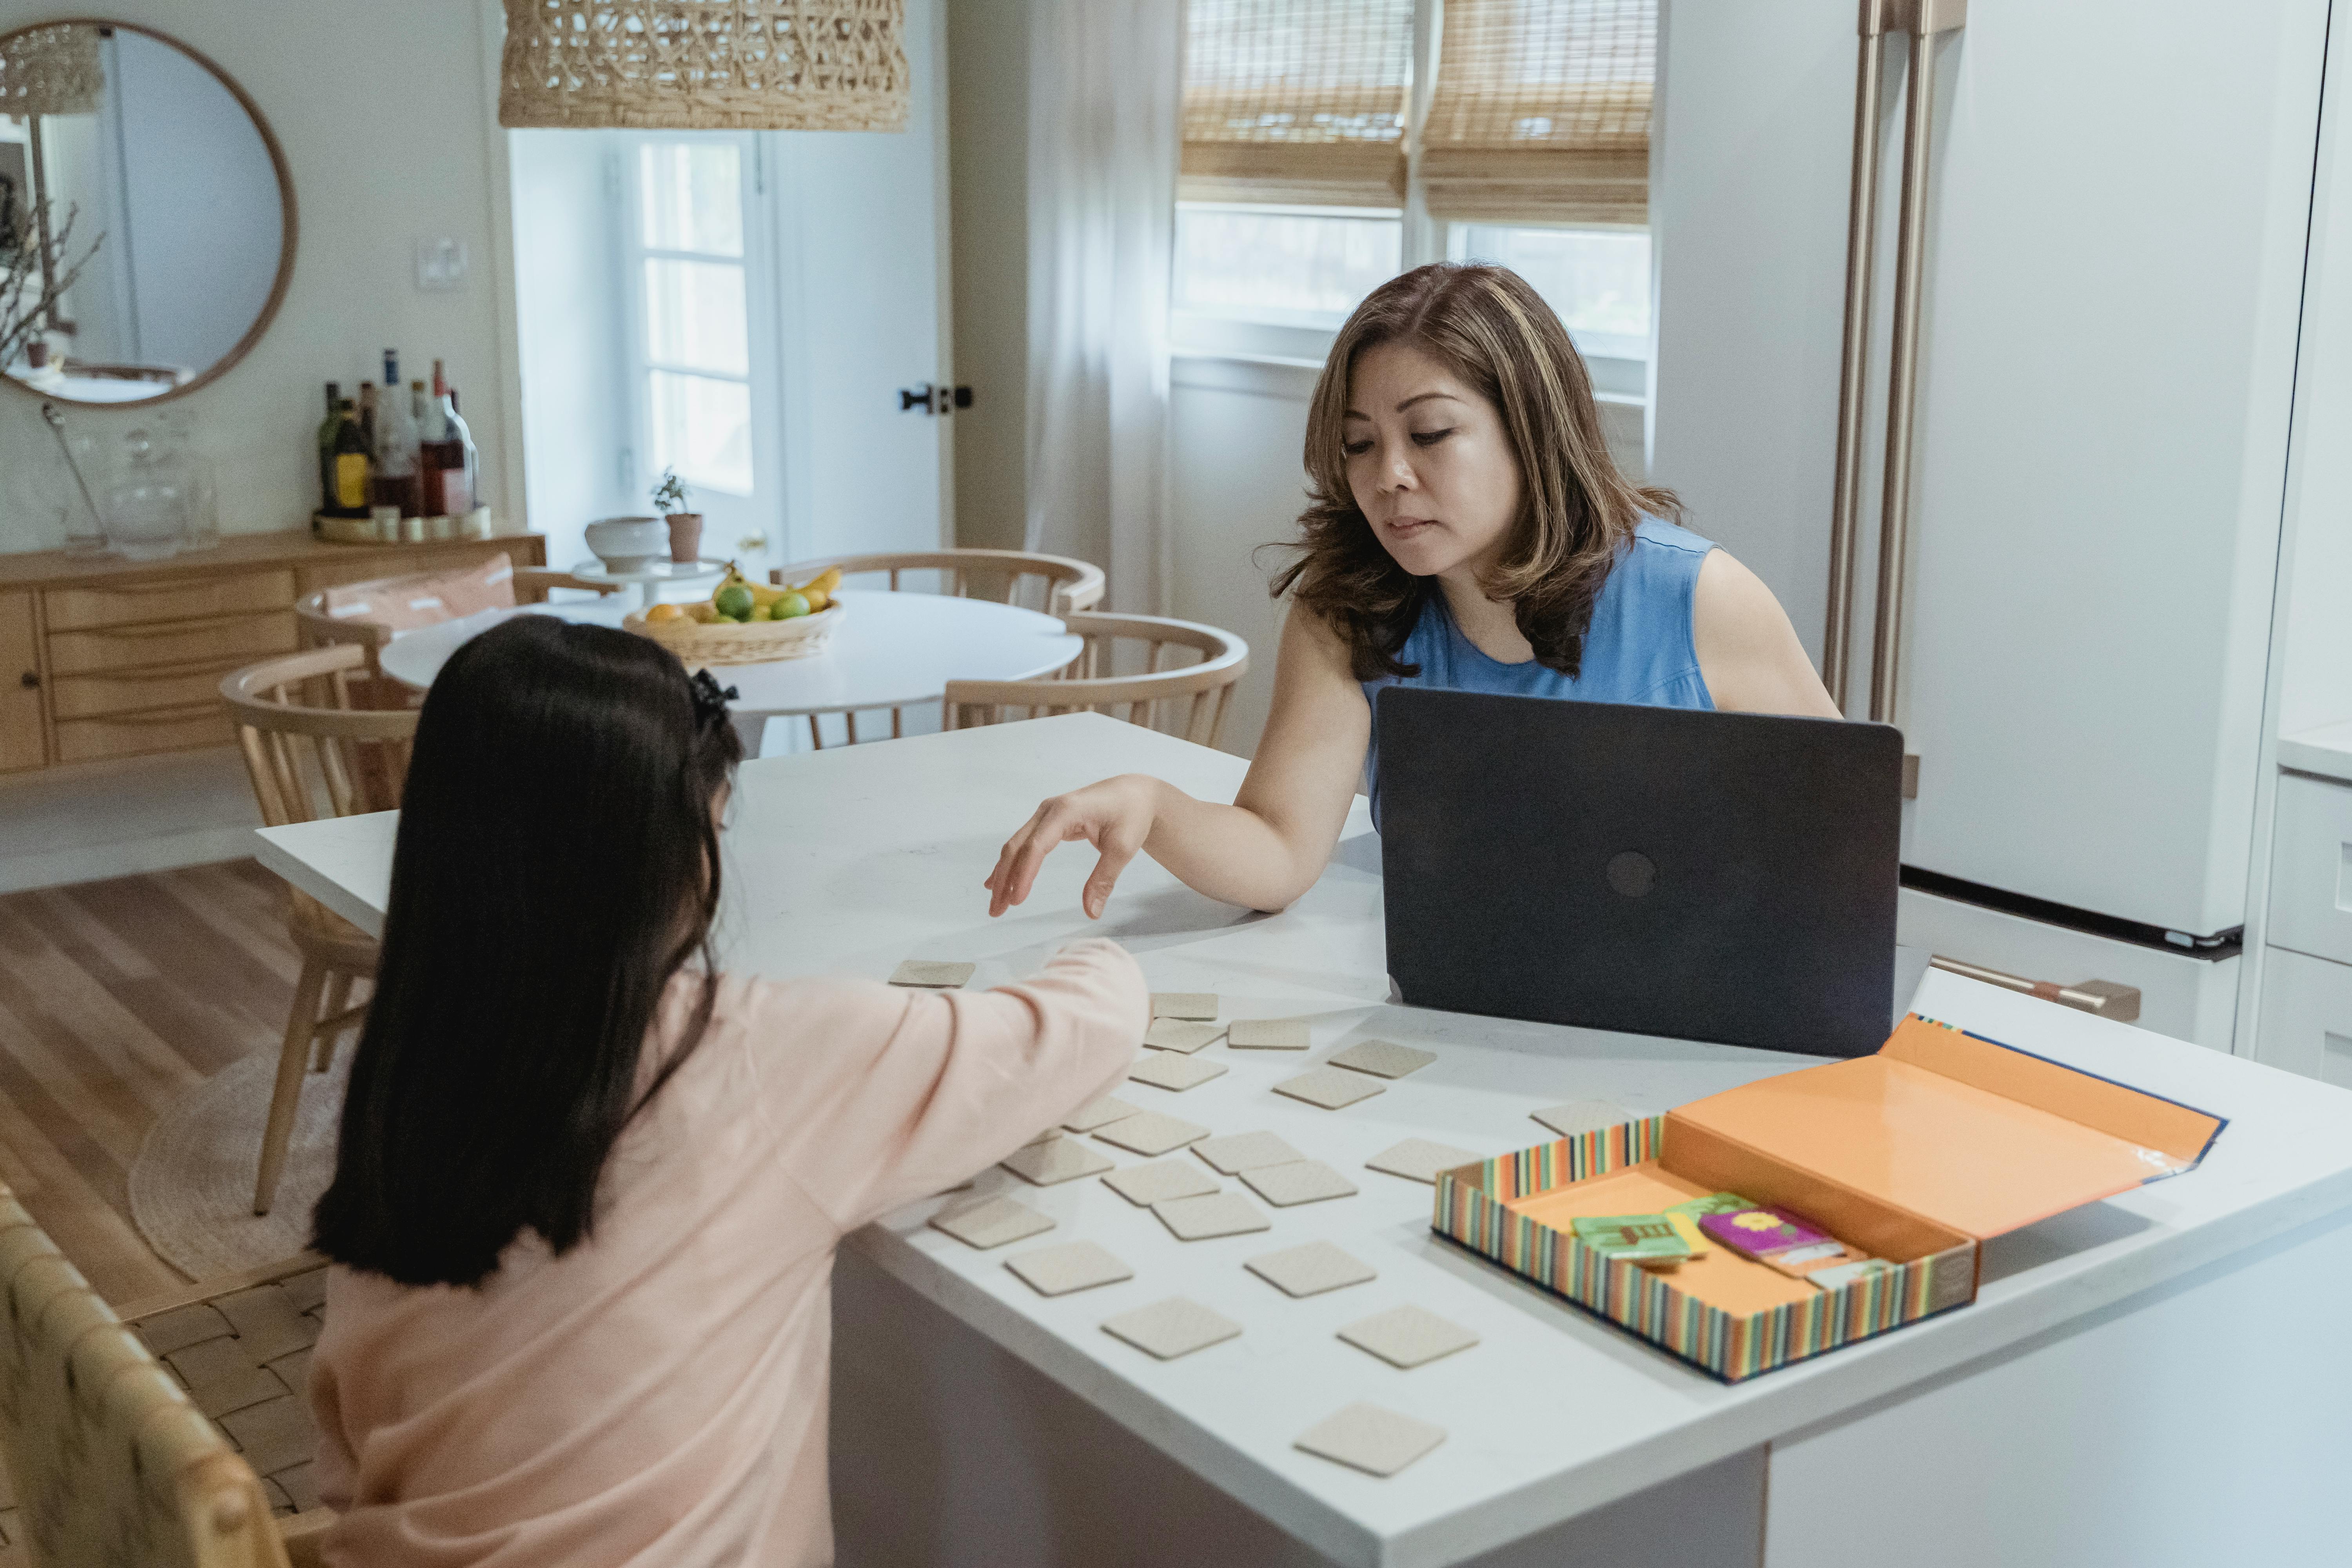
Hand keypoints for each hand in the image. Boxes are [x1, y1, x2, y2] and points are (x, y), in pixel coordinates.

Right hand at [985, 775, 1161, 919]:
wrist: (1134, 794)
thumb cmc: (1131, 815)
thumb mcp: (1123, 848)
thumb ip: (1104, 879)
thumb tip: (1091, 912)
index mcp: (1066, 812)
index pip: (1036, 847)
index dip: (1024, 875)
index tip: (1017, 900)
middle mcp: (1049, 810)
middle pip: (1017, 847)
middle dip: (1004, 879)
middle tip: (997, 910)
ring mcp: (1046, 814)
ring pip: (1016, 846)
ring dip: (1004, 874)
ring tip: (996, 904)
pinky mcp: (1048, 822)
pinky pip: (1024, 844)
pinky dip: (1011, 864)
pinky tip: (998, 881)